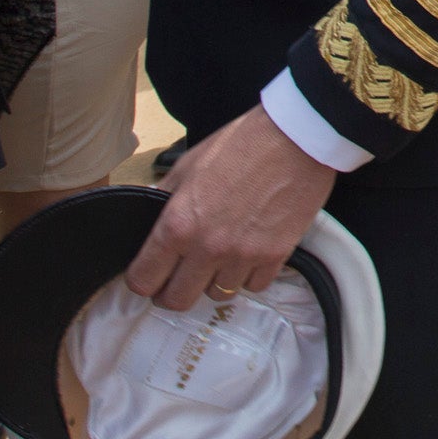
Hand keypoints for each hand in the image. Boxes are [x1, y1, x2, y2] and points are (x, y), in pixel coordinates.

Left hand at [124, 105, 336, 310]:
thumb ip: (164, 195)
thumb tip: (149, 214)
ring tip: (219, 259)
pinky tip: (248, 254)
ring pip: (217, 295)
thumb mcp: (189, 164)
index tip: (148, 275)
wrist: (295, 138)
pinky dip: (248, 275)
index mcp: (179, 223)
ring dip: (214, 280)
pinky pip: (253, 286)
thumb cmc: (244, 144)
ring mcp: (243, 256)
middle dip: (172, 292)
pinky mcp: (275, 257)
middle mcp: (208, 247)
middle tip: (177, 279)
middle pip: (177, 300)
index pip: (144, 279)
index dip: (141, 280)